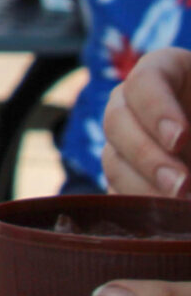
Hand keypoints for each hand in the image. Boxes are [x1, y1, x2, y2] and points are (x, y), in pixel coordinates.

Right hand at [106, 47, 190, 196]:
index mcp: (167, 72)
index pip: (145, 80)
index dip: (157, 109)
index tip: (182, 138)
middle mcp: (137, 104)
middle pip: (117, 120)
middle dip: (148, 156)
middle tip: (182, 186)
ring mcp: (130, 141)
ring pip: (113, 159)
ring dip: (144, 187)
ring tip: (179, 211)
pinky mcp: (132, 177)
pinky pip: (119, 192)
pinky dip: (140, 209)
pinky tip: (167, 222)